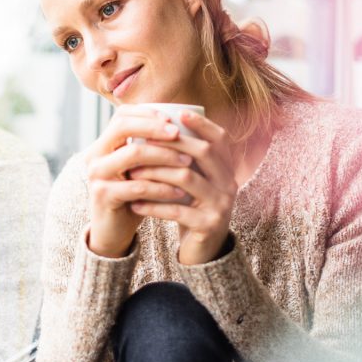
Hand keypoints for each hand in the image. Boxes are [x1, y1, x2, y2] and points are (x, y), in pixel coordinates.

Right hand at [84, 106, 192, 257]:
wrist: (113, 230)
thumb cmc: (133, 195)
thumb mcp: (140, 168)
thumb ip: (150, 148)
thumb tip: (185, 126)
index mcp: (103, 144)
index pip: (121, 116)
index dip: (146, 114)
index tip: (172, 120)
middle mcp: (95, 155)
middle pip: (123, 128)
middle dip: (154, 128)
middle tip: (178, 134)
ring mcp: (97, 175)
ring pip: (132, 155)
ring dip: (164, 156)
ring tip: (187, 162)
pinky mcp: (103, 195)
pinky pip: (137, 186)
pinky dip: (162, 187)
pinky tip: (180, 192)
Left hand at [127, 112, 237, 264]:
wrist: (203, 249)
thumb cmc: (191, 206)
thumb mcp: (193, 180)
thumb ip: (184, 158)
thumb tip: (155, 126)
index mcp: (227, 169)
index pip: (220, 138)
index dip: (202, 124)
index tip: (179, 113)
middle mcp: (229, 184)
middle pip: (202, 152)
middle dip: (169, 144)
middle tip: (140, 143)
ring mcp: (222, 205)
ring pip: (186, 178)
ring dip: (155, 173)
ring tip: (131, 173)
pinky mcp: (209, 225)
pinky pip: (177, 210)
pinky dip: (153, 205)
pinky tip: (134, 203)